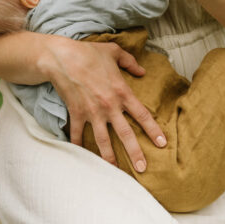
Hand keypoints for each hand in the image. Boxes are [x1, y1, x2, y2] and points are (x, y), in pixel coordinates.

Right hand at [40, 36, 165, 171]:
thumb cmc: (89, 53)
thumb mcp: (114, 52)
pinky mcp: (76, 113)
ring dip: (109, 157)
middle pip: (125, 134)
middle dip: (135, 152)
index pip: (142, 115)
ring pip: (103, 140)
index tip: (162, 144)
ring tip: (115, 171)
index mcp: (122, 92)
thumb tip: (142, 70)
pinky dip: (78, 145)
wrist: (62, 57)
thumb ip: (130, 62)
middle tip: (142, 168)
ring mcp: (92, 112)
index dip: (153, 130)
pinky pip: (77, 133)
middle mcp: (109, 106)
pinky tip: (81, 156)